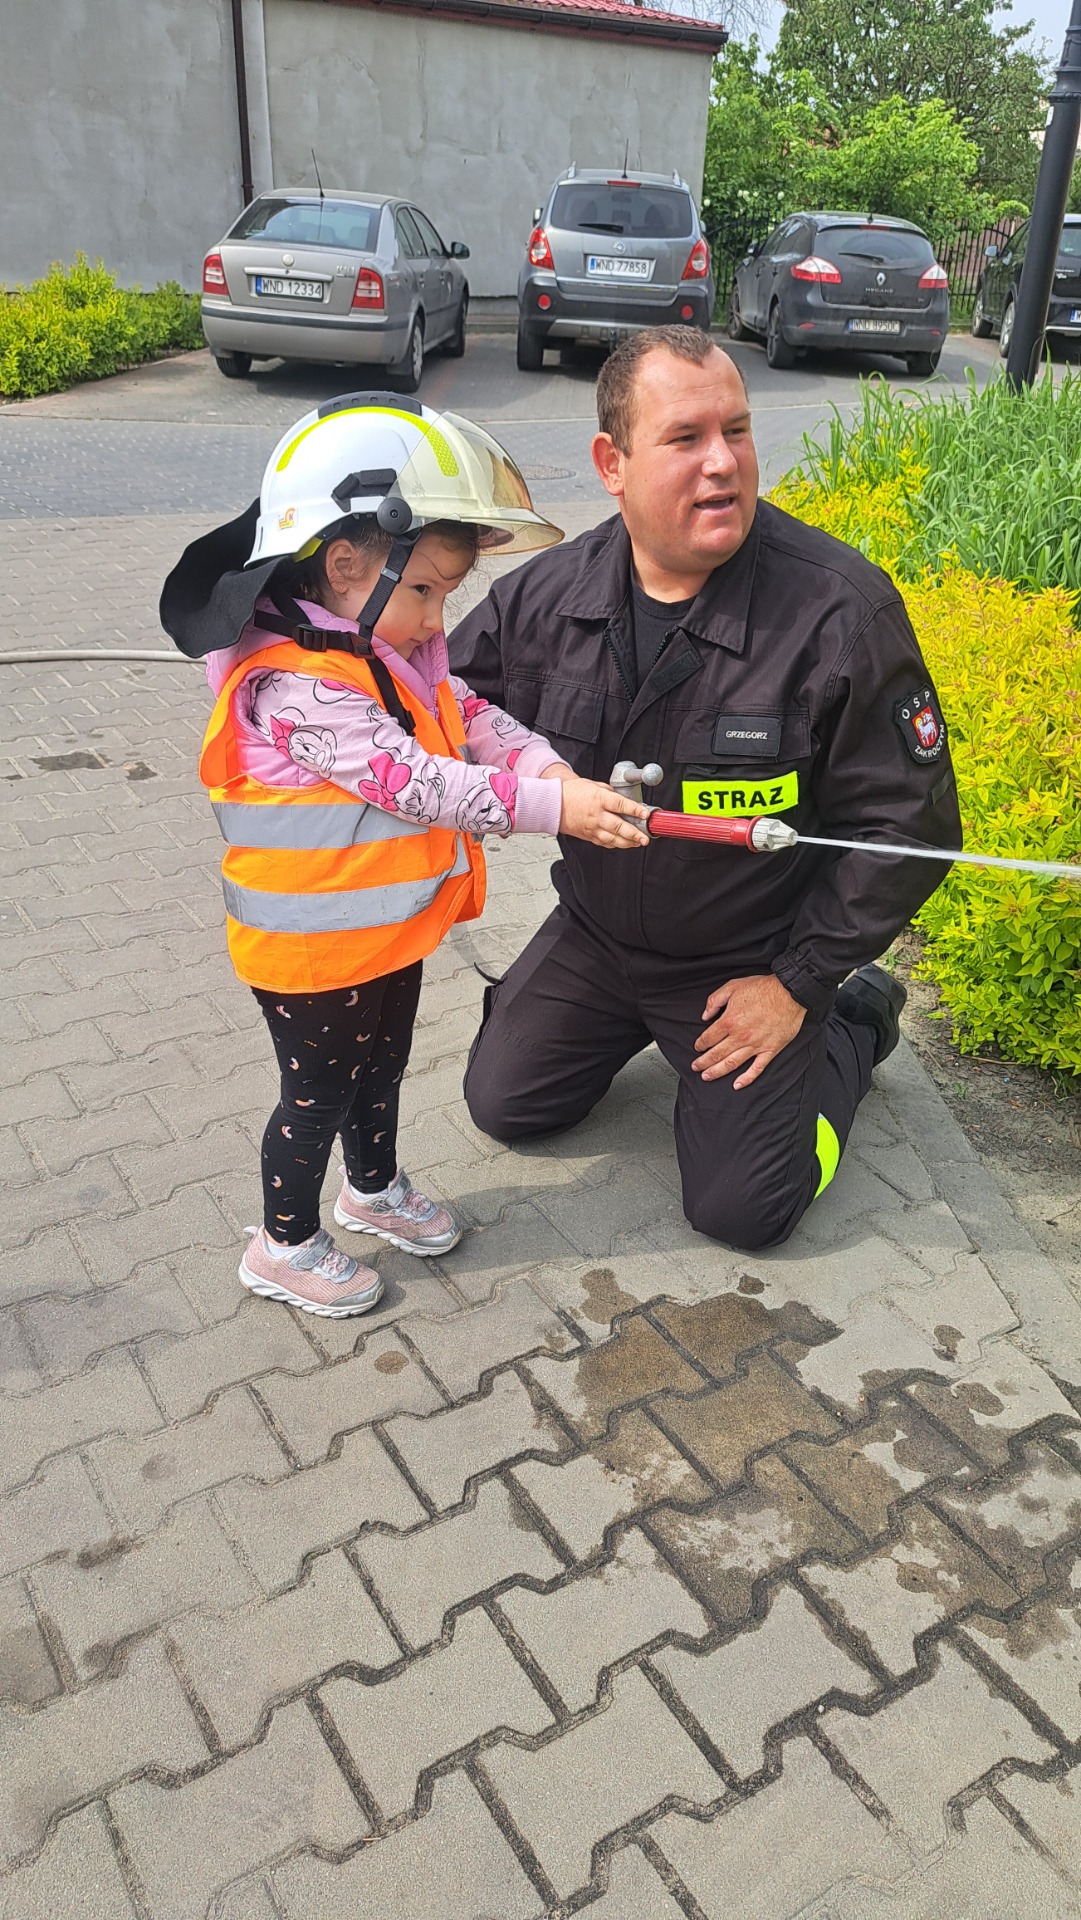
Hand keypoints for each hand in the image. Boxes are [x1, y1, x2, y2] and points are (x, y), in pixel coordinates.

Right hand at [558, 776, 651, 848]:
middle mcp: (596, 815)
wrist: (553, 804)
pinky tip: (624, 844)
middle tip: (645, 837)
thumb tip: (623, 798)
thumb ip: (610, 792)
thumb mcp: (593, 785)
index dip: (635, 810)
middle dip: (634, 834)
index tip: (645, 814)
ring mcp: (592, 827)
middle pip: (619, 826)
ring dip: (628, 843)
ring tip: (639, 843)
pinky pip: (604, 843)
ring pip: (613, 839)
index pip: (620, 805)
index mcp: (599, 799)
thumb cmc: (571, 792)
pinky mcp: (588, 836)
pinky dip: (616, 844)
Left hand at [693, 974, 805, 1089]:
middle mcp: (740, 1036)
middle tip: (695, 1067)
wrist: (789, 992)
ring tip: (707, 1076)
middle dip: (703, 1062)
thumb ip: (715, 1000)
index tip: (697, 1047)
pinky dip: (746, 1079)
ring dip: (716, 1072)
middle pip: (716, 1054)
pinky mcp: (770, 1050)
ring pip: (731, 1064)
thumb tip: (704, 1015)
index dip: (700, 1044)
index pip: (708, 1038)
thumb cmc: (763, 988)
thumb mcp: (733, 986)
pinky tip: (737, 1085)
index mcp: (729, 1021)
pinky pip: (757, 1068)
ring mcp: (755, 1045)